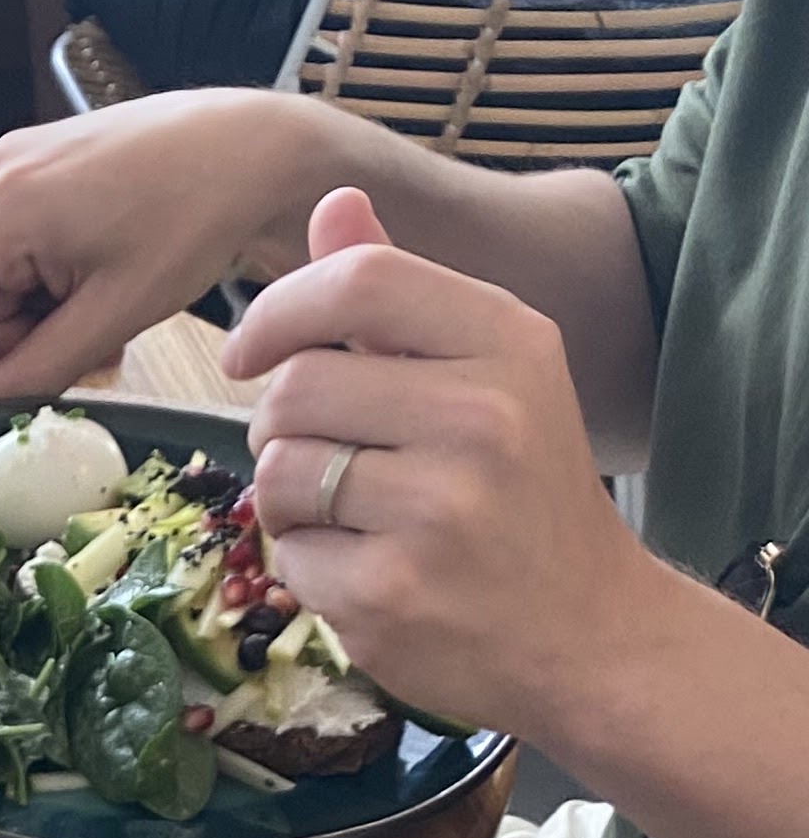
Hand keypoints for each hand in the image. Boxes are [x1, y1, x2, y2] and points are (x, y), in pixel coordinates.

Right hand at [0, 88, 318, 404]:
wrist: (256, 149)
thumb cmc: (196, 219)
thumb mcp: (114, 314)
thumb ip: (38, 369)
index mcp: (3, 209)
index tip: (3, 407)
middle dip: (13, 342)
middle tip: (78, 366)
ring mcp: (18, 163)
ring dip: (36, 315)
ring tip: (101, 326)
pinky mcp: (42, 162)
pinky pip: (20, 242)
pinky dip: (49, 279)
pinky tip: (97, 288)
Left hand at [225, 186, 645, 738]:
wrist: (588, 634)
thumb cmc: (526, 494)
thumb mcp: (490, 374)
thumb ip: (401, 295)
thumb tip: (334, 203)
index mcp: (509, 343)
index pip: (358, 282)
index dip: (278, 311)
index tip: (248, 353)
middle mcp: (480, 416)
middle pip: (296, 386)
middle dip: (279, 425)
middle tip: (324, 458)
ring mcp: (437, 509)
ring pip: (277, 473)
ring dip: (289, 500)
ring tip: (354, 517)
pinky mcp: (392, 592)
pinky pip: (289, 557)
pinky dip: (308, 568)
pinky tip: (370, 572)